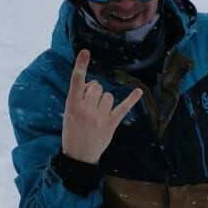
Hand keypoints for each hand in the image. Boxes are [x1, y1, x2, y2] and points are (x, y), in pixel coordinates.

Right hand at [62, 48, 141, 164]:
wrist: (78, 156)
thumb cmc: (72, 131)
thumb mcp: (69, 113)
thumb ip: (79, 97)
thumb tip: (95, 85)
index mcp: (72, 104)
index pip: (77, 81)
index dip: (81, 65)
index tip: (85, 52)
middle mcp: (86, 109)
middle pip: (97, 86)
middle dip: (95, 91)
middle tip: (90, 105)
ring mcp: (99, 117)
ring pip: (108, 95)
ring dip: (105, 100)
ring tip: (98, 113)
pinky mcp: (111, 124)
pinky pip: (123, 108)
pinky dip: (131, 99)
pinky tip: (138, 91)